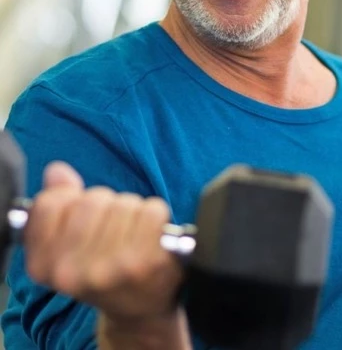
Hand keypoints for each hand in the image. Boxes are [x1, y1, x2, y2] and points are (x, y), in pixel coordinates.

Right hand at [24, 162, 184, 322]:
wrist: (140, 308)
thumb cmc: (105, 271)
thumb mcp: (70, 247)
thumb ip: (59, 207)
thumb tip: (57, 171)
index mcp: (46, 266)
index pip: (49, 205)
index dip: (71, 199)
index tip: (83, 216)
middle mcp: (72, 271)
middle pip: (90, 200)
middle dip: (107, 205)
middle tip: (114, 229)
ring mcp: (110, 267)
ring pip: (123, 203)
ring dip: (133, 212)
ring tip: (133, 235)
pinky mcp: (145, 261)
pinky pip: (151, 210)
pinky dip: (156, 215)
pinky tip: (153, 236)